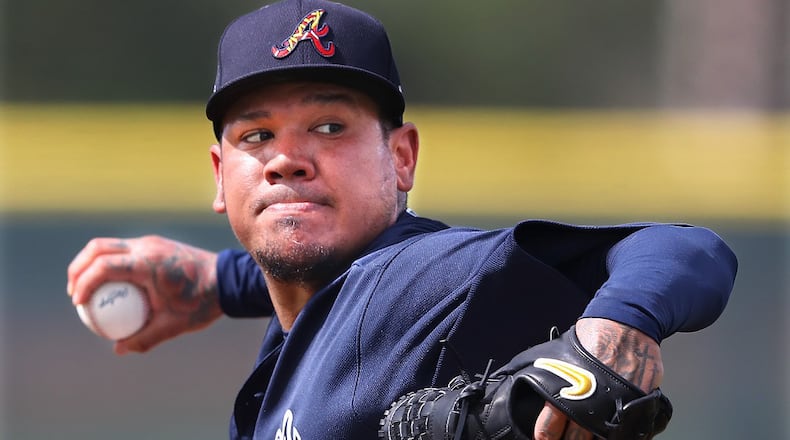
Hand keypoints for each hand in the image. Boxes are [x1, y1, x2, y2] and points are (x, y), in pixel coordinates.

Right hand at [67, 235, 222, 353]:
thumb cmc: (202, 303)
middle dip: (78, 268)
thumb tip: (118, 350)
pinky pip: (124, 250)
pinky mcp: (155, 244)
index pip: (104, 266)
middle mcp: (147, 246)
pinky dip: (109, 263)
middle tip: (74, 294)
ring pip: (109, 245)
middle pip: (98, 248)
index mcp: (149, 263)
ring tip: (85, 290)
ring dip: (91, 263)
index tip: (78, 303)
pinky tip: (109, 287)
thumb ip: (145, 338)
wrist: (227, 280)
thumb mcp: (174, 325)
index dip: (84, 282)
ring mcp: (151, 241)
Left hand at [532, 318, 663, 438]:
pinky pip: (629, 434)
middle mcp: (590, 405)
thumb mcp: (558, 353)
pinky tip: (614, 433)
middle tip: (568, 437)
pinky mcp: (638, 409)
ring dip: (596, 438)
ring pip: (603, 439)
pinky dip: (622, 435)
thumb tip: (526, 382)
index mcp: (565, 392)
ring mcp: (615, 410)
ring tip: (591, 435)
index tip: (544, 438)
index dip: (545, 436)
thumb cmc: (591, 337)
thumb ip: (545, 376)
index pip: (547, 429)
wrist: (626, 325)